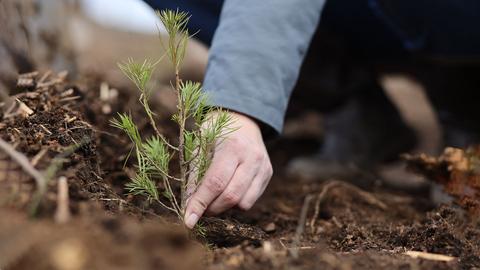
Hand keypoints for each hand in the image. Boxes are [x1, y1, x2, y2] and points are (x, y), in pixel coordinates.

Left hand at [184, 112, 272, 228]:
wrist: (242, 119)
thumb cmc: (215, 133)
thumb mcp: (200, 147)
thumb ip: (195, 176)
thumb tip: (189, 206)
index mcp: (232, 146)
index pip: (215, 183)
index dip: (200, 203)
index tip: (188, 220)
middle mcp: (252, 157)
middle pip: (230, 196)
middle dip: (211, 208)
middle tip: (199, 209)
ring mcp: (263, 166)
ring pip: (243, 203)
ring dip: (224, 207)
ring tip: (213, 198)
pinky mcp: (268, 173)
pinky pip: (250, 200)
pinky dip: (236, 202)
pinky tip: (228, 191)